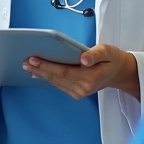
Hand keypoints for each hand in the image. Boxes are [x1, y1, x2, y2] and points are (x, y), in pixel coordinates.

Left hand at [23, 44, 139, 99]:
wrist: (119, 72)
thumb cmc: (112, 59)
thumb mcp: (108, 51)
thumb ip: (95, 54)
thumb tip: (83, 58)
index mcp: (91, 77)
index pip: (63, 71)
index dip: (47, 65)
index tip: (33, 59)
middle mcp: (84, 87)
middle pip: (56, 78)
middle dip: (39, 69)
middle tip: (25, 62)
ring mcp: (80, 92)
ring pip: (56, 82)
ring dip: (41, 74)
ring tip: (28, 66)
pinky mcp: (76, 92)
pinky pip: (59, 84)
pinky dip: (48, 77)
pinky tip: (38, 71)